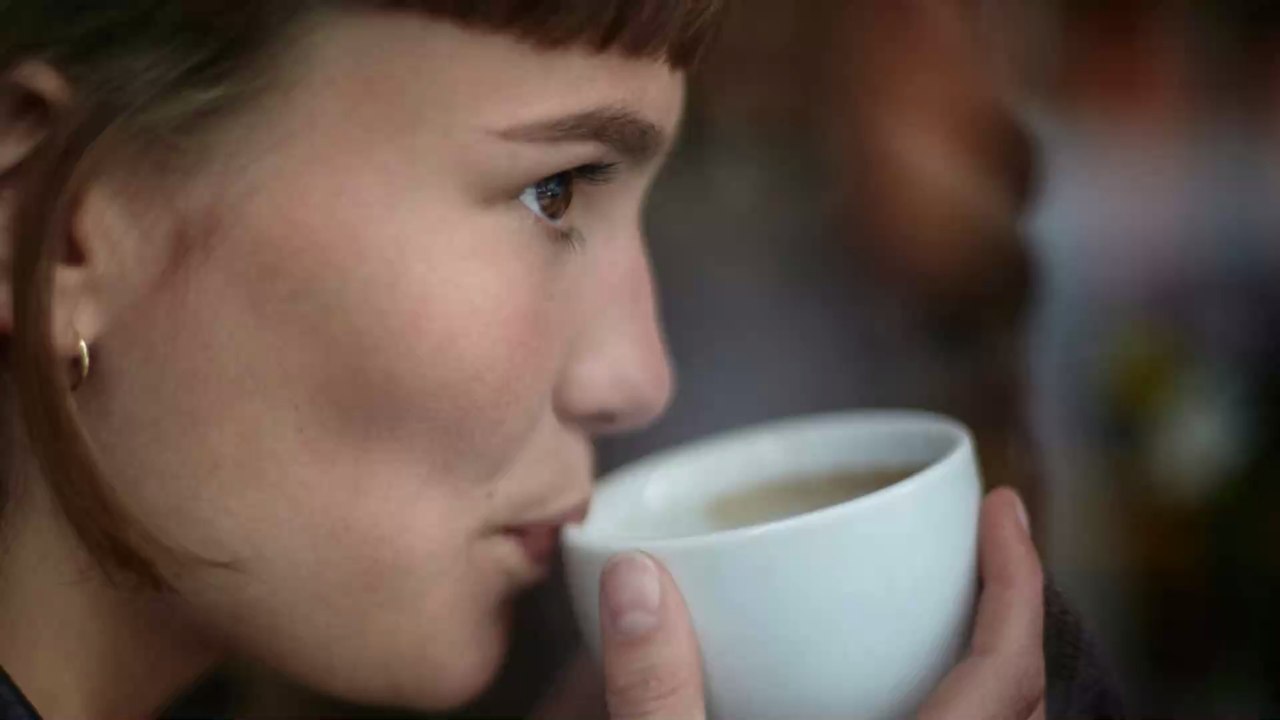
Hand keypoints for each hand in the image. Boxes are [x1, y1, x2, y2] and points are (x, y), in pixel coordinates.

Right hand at [534, 487, 1044, 719]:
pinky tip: (870, 690)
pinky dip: (931, 708)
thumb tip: (632, 577)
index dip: (1016, 582)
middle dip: (1006, 615)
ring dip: (979, 670)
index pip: (1001, 672)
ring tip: (941, 605)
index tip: (1005, 504)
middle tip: (981, 547)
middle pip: (1016, 703)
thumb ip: (654, 693)